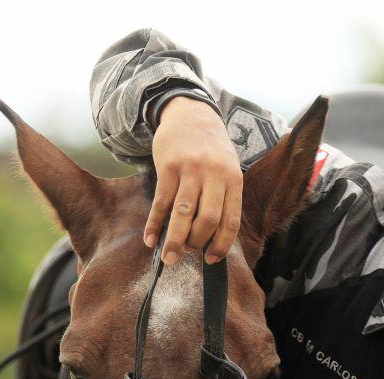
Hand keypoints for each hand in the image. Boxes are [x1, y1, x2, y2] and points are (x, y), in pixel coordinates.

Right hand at [149, 96, 243, 265]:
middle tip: (187, 252)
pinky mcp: (168, 167)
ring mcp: (190, 170)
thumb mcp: (227, 168)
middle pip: (207, 219)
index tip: (212, 260)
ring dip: (174, 240)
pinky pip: (161, 201)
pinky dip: (155, 224)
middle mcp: (214, 174)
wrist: (190, 113)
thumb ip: (223, 197)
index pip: (231, 221)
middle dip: (197, 243)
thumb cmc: (211, 148)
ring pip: (183, 213)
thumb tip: (212, 238)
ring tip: (168, 259)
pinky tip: (150, 239)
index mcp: (233, 179)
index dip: (222, 245)